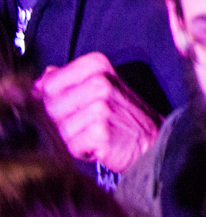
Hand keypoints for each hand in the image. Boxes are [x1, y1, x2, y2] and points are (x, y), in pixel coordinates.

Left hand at [34, 53, 159, 173]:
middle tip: (87, 121)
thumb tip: (42, 79)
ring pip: (60, 128)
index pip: (49, 83)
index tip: (73, 105)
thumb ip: (68, 80)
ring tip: (94, 133)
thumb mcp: (99, 88)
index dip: (54, 99)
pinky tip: (98, 144)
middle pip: (51, 106)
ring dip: (73, 138)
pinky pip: (71, 145)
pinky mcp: (100, 131)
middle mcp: (100, 82)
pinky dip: (81, 150)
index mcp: (97, 65)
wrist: (151, 139)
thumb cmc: (123, 115)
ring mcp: (101, 106)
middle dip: (63, 120)